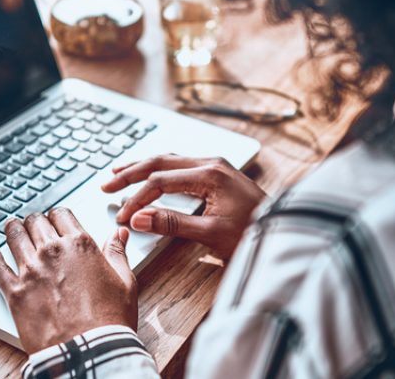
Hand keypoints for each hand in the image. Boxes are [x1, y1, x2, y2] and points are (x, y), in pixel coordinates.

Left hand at [0, 208, 136, 353]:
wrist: (89, 351)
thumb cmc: (110, 320)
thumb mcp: (124, 282)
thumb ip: (117, 254)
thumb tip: (118, 235)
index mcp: (81, 244)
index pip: (62, 215)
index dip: (58, 216)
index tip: (56, 220)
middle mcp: (53, 251)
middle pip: (35, 222)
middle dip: (35, 222)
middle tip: (34, 225)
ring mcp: (31, 270)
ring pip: (14, 236)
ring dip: (13, 231)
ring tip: (12, 229)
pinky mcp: (14, 292)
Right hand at [101, 154, 266, 258]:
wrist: (288, 231)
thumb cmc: (254, 233)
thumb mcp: (211, 233)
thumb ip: (172, 224)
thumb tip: (137, 219)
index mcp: (210, 174)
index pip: (160, 180)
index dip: (137, 198)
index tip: (122, 216)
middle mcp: (212, 163)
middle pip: (161, 161)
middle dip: (131, 174)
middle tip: (106, 184)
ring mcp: (216, 166)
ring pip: (170, 160)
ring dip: (143, 167)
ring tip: (119, 172)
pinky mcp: (218, 173)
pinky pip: (181, 165)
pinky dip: (160, 169)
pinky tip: (150, 173)